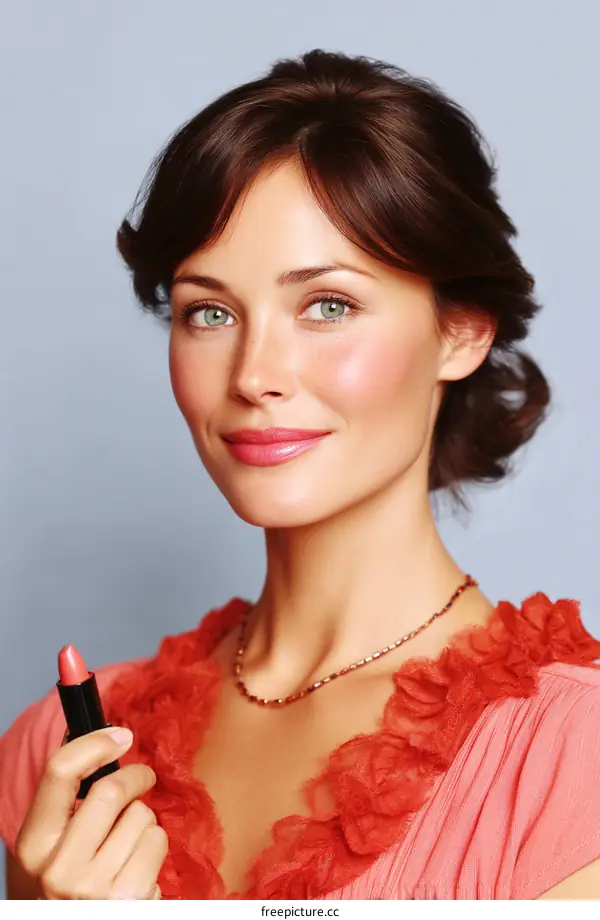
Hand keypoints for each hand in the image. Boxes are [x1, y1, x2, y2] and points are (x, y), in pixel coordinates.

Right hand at [14, 726, 167, 898]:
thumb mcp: (60, 841)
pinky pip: (158, 840)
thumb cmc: (80, 875)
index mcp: (34, 844)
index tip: (120, 736)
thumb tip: (104, 737)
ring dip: (144, 819)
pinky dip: (156, 843)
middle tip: (142, 778)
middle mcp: (58, 868)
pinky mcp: (130, 897)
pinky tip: (139, 862)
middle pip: (110, 790)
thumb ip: (72, 798)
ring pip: (141, 815)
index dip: (94, 744)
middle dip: (135, 776)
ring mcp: (94, 886)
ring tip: (130, 840)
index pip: (59, 772)